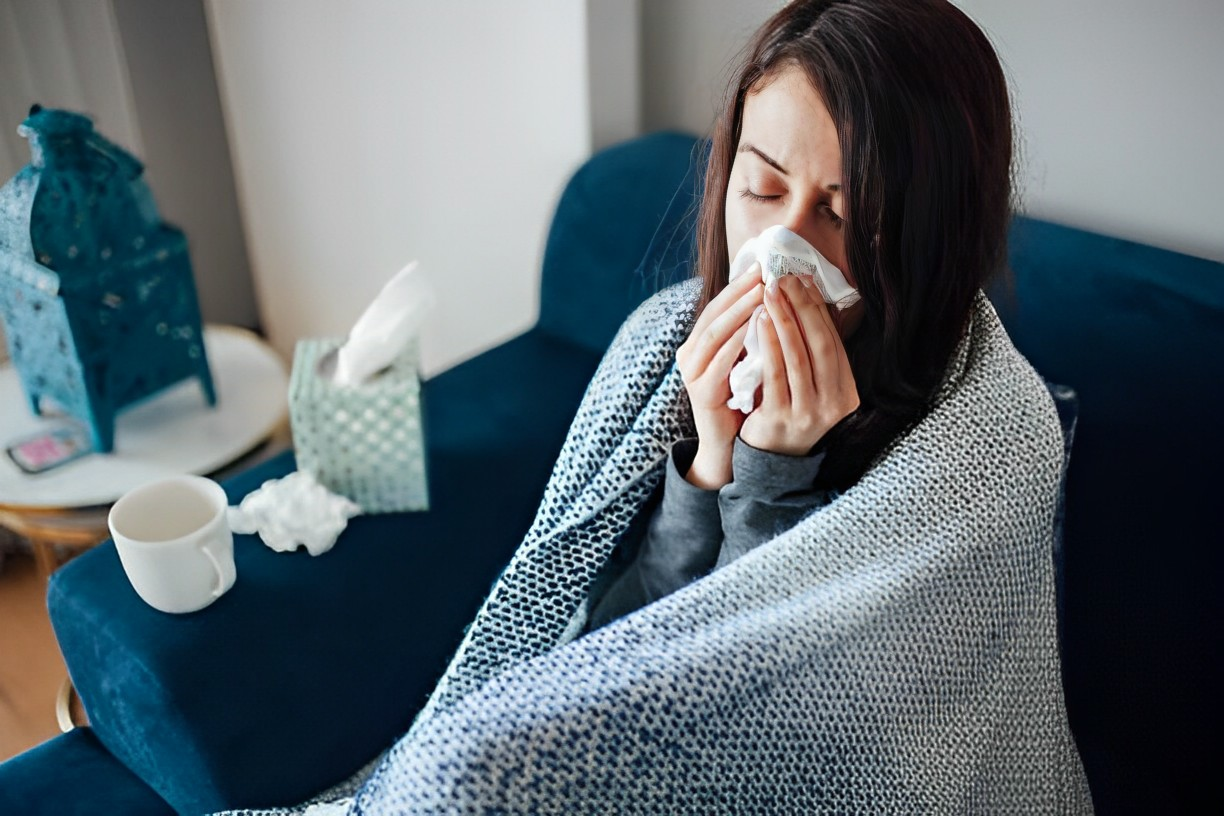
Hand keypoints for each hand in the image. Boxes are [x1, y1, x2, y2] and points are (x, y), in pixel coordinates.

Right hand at [675, 264, 763, 487]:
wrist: (728, 446)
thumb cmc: (742, 400)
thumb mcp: (746, 360)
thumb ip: (751, 333)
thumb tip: (776, 296)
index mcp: (699, 344)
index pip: (718, 306)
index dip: (738, 286)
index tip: (762, 265)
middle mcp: (689, 355)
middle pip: (714, 314)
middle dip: (739, 291)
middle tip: (762, 271)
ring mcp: (692, 374)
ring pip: (714, 333)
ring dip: (738, 311)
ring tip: (761, 292)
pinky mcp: (701, 393)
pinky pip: (719, 362)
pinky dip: (736, 342)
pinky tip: (754, 327)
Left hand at [739, 275, 859, 455]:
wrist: (770, 460)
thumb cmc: (789, 410)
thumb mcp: (810, 384)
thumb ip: (812, 350)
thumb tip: (806, 295)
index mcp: (846, 392)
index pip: (834, 342)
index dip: (818, 309)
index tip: (802, 280)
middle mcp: (833, 404)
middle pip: (821, 346)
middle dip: (803, 309)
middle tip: (785, 279)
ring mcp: (808, 414)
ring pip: (798, 358)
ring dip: (784, 321)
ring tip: (771, 293)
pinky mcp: (780, 419)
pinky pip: (775, 374)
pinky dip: (768, 344)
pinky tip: (759, 322)